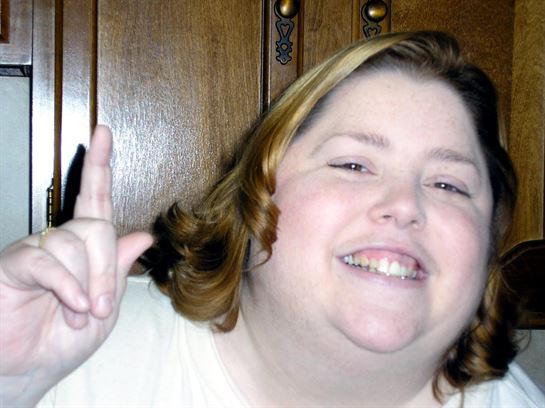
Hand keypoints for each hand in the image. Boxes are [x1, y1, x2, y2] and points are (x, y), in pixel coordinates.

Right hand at [0, 126, 152, 405]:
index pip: (95, 199)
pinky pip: (47, 261)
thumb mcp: (107, 307)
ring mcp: (36, 249)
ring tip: (79, 313)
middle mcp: (60, 240)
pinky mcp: (14, 263)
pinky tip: (71, 305)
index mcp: (84, 247)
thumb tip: (141, 235)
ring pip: (74, 243)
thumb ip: (119, 270)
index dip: (99, 166)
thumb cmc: (66, 339)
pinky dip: (66, 286)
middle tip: (102, 305)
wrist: (31, 370)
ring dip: (86, 285)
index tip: (103, 132)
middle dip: (107, 270)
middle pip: (97, 228)